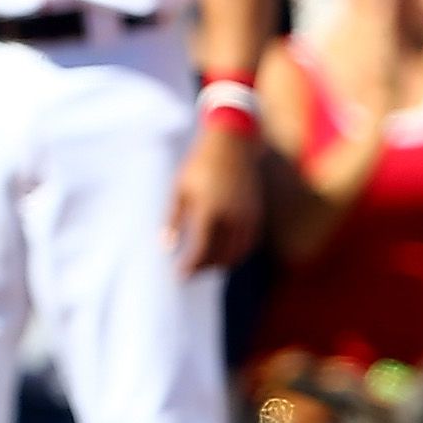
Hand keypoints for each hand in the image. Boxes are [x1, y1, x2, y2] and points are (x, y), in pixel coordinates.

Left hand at [169, 118, 263, 275]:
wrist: (232, 146)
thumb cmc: (199, 166)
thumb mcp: (180, 189)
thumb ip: (173, 219)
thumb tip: (166, 246)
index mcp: (210, 209)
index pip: (202, 249)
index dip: (191, 266)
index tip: (179, 276)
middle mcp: (233, 216)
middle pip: (220, 255)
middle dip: (204, 267)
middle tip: (188, 272)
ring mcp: (248, 216)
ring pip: (237, 252)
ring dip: (220, 263)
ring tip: (203, 265)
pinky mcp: (256, 213)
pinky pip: (248, 242)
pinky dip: (236, 253)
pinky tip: (222, 253)